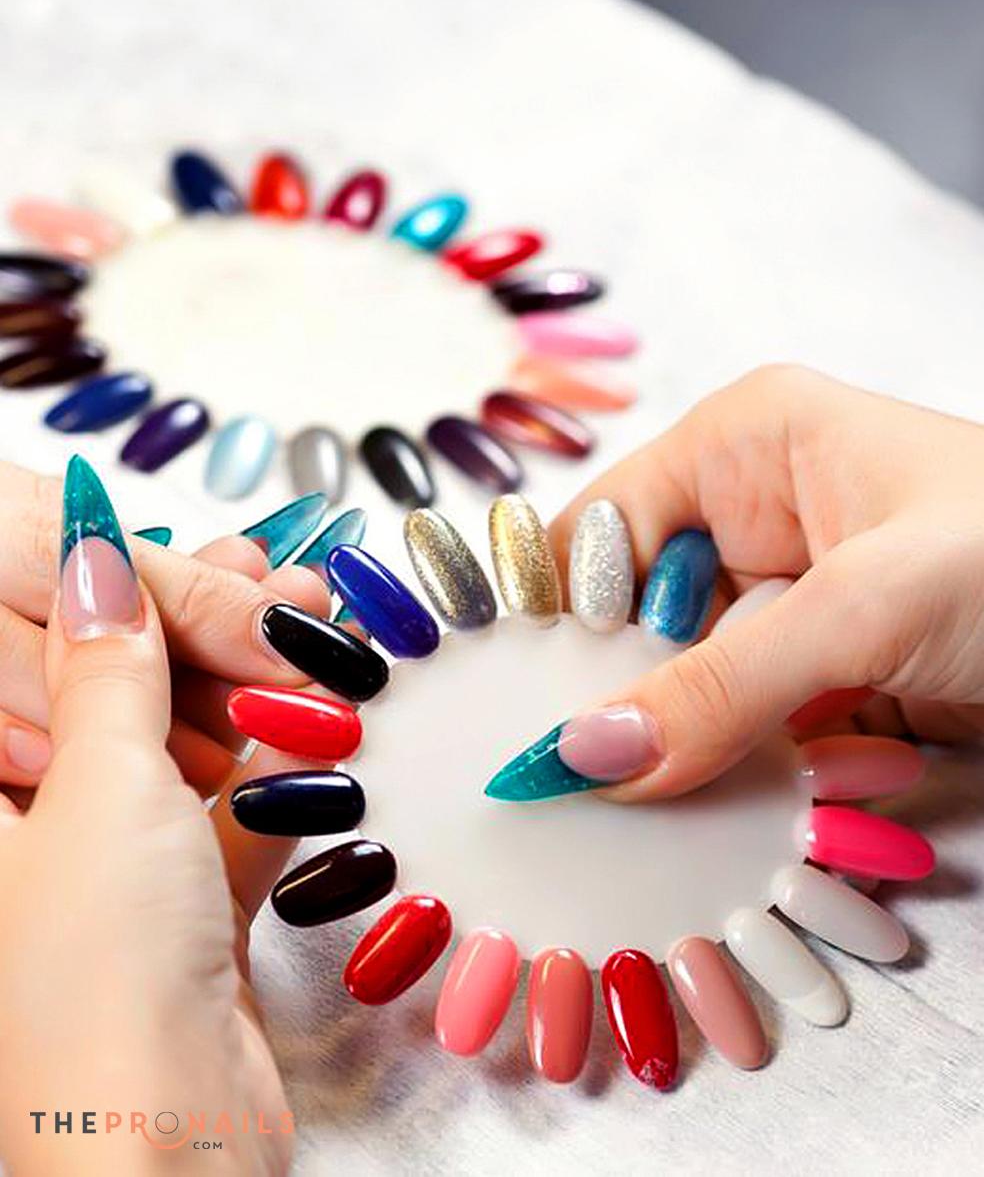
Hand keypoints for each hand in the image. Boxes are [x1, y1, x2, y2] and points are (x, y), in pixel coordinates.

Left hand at [0, 463, 294, 1174]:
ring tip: (327, 634)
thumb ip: (110, 666)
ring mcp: (107, 888)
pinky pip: (228, 829)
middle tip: (285, 582)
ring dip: (258, 705)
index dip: (122, 598)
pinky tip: (334, 725)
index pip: (45, 662)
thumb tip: (94, 556)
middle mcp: (32, 838)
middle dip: (207, 641)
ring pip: (182, 763)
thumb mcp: (102, 785)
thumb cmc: (96, 969)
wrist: (166, 1157)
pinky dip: (280, 783)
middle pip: (117, 706)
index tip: (194, 549)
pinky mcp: (180, 929)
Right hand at [539, 365, 983, 800]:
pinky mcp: (830, 677)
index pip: (606, 528)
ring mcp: (796, 604)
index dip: (551, 612)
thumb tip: (583, 757)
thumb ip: (718, 686)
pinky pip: (749, 731)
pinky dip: (737, 776)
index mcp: (750, 443)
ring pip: (689, 684)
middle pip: (639, 615)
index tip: (506, 703)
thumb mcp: (867, 605)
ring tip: (626, 816)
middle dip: (614, 696)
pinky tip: (711, 816)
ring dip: (679, 748)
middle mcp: (759, 516)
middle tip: (559, 784)